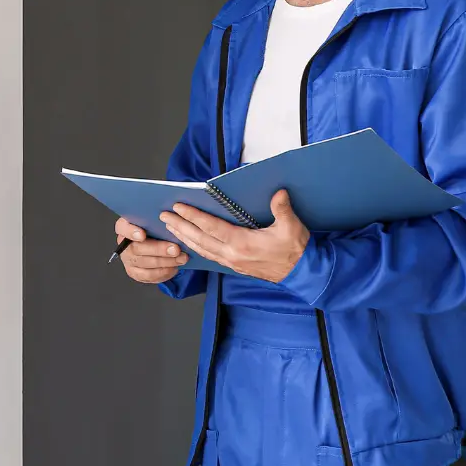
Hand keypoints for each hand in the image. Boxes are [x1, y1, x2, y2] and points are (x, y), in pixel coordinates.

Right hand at [114, 217, 189, 283]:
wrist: (153, 246)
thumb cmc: (154, 230)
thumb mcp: (154, 221)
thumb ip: (158, 219)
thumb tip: (173, 216)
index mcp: (125, 227)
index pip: (122, 227)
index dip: (131, 232)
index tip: (142, 234)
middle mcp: (124, 245)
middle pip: (137, 248)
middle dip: (158, 249)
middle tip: (175, 249)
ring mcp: (128, 260)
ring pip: (145, 263)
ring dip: (165, 262)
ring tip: (181, 258)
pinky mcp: (135, 273)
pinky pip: (149, 275)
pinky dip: (164, 272)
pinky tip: (175, 267)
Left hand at [160, 190, 309, 282]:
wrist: (301, 273)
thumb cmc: (296, 250)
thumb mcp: (292, 227)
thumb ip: (282, 209)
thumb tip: (278, 193)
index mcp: (242, 244)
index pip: (211, 227)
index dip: (193, 216)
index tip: (178, 207)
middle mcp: (232, 254)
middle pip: (199, 239)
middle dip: (180, 226)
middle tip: (164, 216)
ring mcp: (232, 262)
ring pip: (201, 249)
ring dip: (184, 237)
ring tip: (170, 227)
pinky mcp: (234, 265)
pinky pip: (209, 255)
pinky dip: (195, 247)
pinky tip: (188, 241)